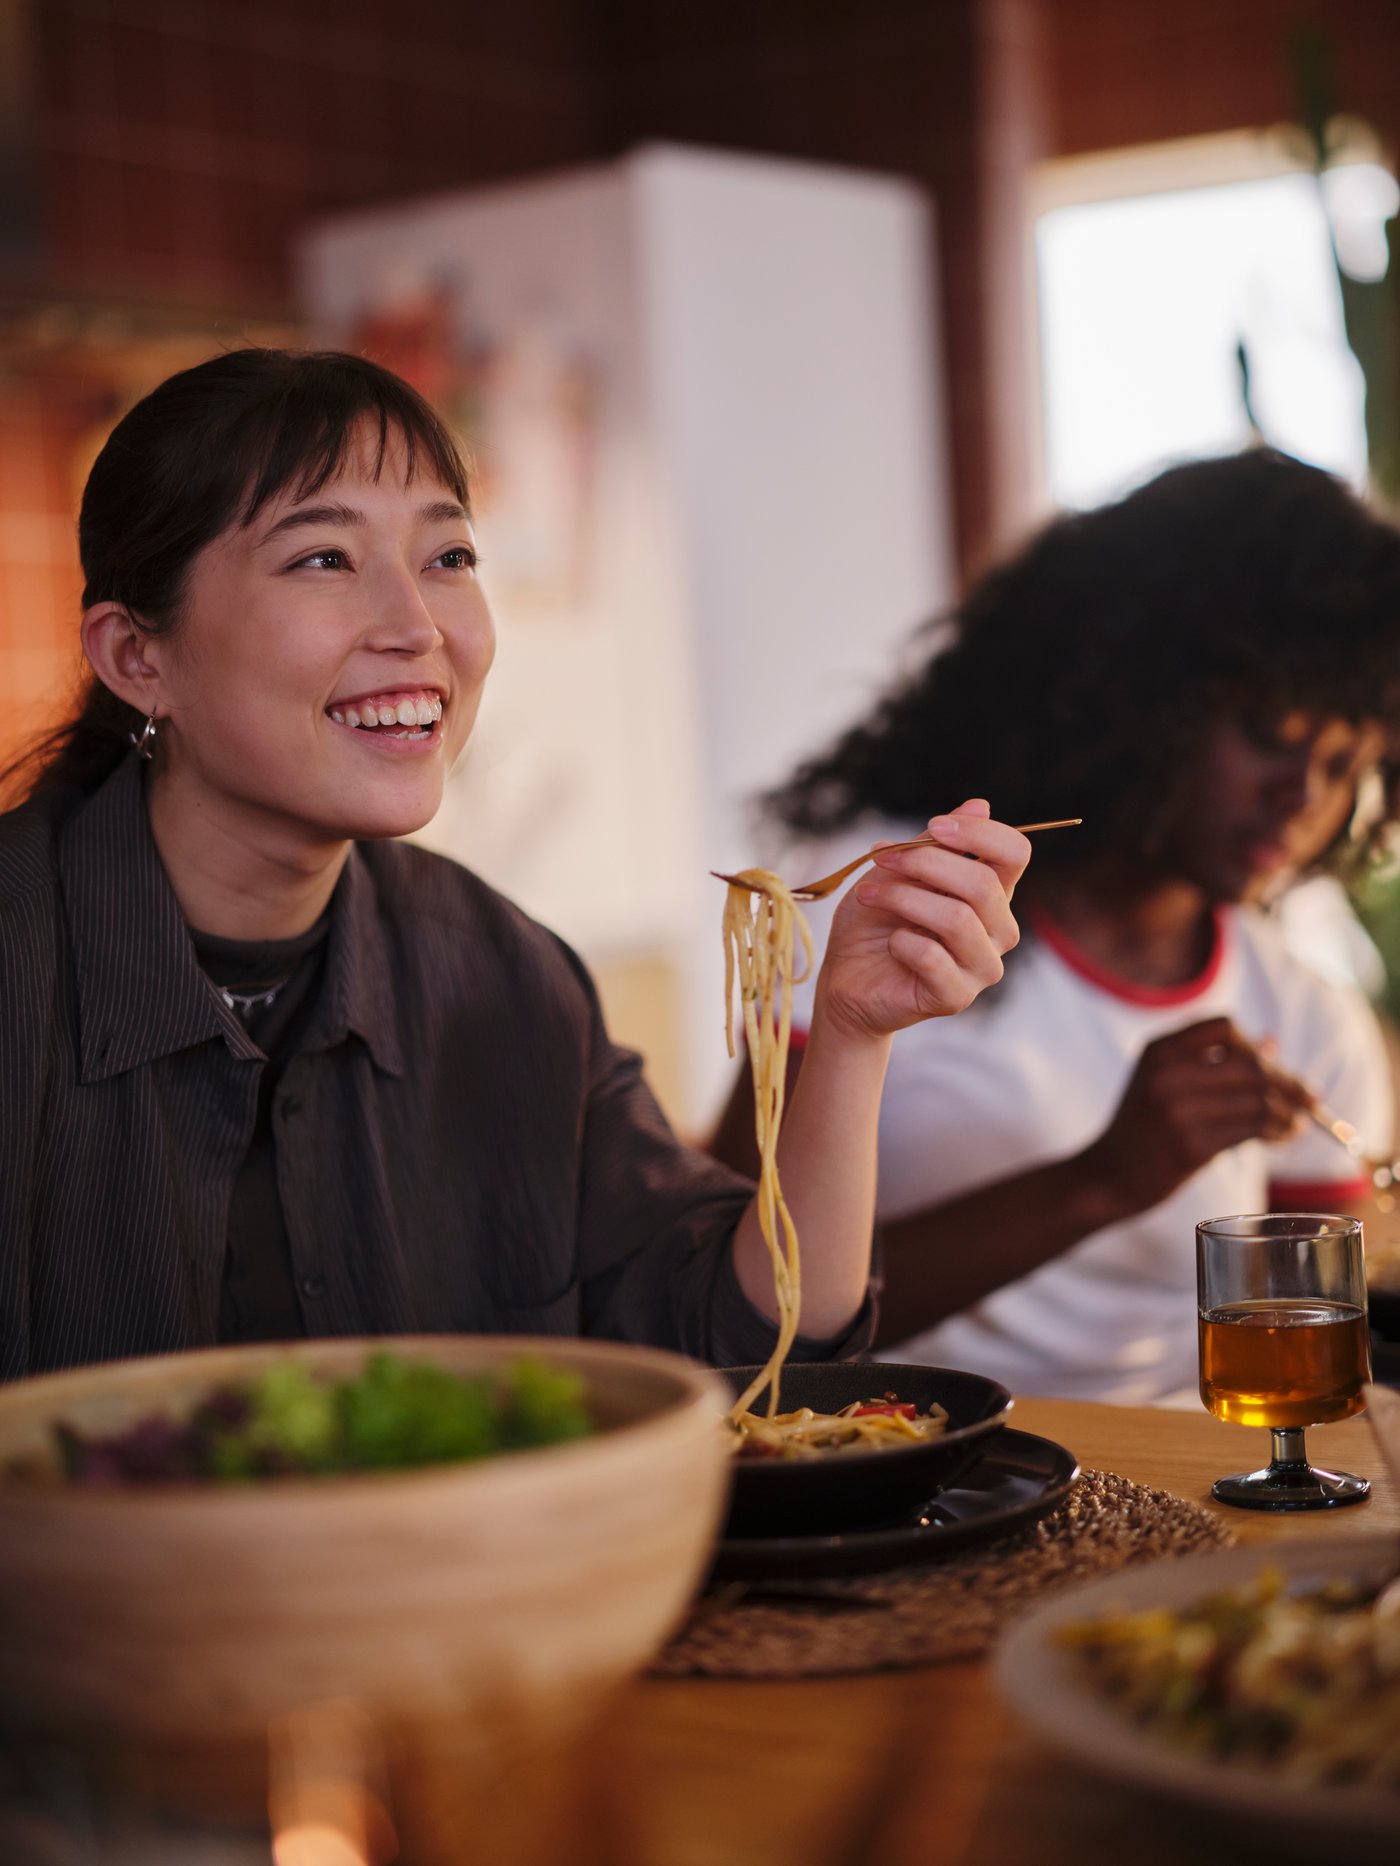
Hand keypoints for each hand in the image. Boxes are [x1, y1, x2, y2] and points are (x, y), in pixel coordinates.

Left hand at [812, 799, 1029, 1042]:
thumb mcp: (898, 871)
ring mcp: (982, 966)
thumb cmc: (875, 921)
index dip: (980, 833)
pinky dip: (901, 941)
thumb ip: (936, 843)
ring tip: (869, 895)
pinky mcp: (956, 997)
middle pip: (983, 884)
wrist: (847, 978)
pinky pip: (933, 958)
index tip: (935, 825)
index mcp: (992, 893)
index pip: (1015, 854)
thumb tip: (980, 804)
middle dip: (925, 863)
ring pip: (958, 919)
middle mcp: (998, 930)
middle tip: (881, 858)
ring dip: (904, 898)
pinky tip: (889, 941)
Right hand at [1085, 1015, 1314, 1215]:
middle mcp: (1166, 1074)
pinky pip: (1251, 1130)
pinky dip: (1276, 1132)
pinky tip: (1281, 1136)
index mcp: (1158, 1050)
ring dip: (1287, 1112)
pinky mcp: (1190, 1146)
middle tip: (1309, 1098)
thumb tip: (1271, 1043)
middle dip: (1288, 1083)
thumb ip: (1212, 1060)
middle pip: (1250, 1065)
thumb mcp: (1163, 1080)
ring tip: (1296, 1122)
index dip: (1255, 1045)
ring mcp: (1177, 1111)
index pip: (1224, 1027)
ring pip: (1257, 1099)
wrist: (1107, 1175)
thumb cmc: (1142, 1127)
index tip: (1273, 1066)